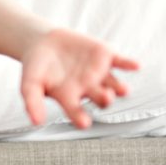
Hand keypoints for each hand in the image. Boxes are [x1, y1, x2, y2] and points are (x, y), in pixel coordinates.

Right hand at [20, 28, 138, 128]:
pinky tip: (136, 66)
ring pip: (114, 84)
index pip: (77, 112)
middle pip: (101, 99)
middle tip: (105, 97)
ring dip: (120, 88)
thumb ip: (32, 102)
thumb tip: (35, 122)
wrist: (42, 42)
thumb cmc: (35, 67)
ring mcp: (98, 73)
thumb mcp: (29, 84)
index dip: (81, 117)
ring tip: (123, 90)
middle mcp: (87, 89)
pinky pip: (121, 62)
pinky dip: (128, 64)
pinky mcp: (105, 56)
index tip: (84, 122)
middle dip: (104, 99)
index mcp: (69, 98)